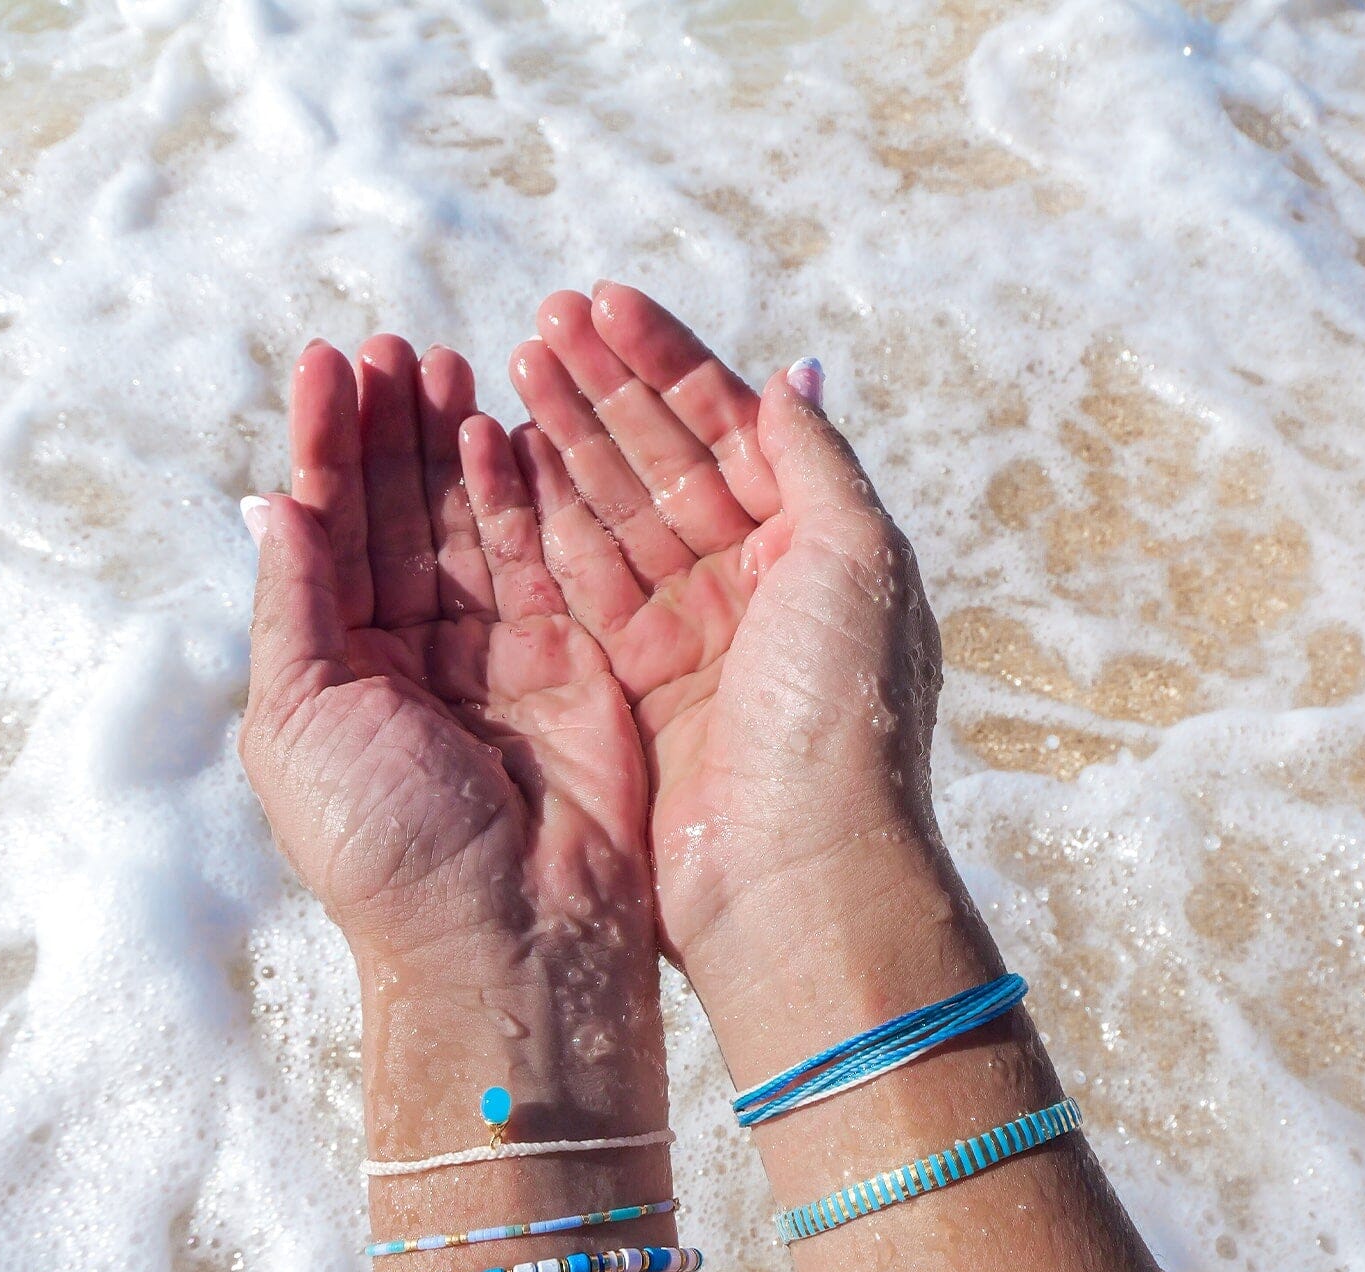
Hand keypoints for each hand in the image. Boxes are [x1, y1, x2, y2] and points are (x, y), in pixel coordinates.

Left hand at [239, 337, 660, 1151]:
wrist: (508, 932)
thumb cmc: (385, 839)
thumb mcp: (298, 720)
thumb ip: (293, 606)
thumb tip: (270, 504)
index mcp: (333, 674)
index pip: (325, 534)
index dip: (325, 448)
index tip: (327, 364)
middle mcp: (409, 656)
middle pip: (397, 515)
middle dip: (390, 431)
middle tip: (394, 347)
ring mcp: (492, 653)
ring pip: (465, 522)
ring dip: (448, 442)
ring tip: (442, 363)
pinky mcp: (568, 657)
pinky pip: (538, 556)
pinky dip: (516, 491)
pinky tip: (496, 429)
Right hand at [508, 285, 948, 987]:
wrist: (796, 875)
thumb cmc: (841, 714)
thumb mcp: (859, 565)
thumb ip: (817, 464)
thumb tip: (793, 377)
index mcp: (811, 548)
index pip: (729, 429)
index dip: (668, 363)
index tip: (602, 303)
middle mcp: (747, 586)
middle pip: (663, 462)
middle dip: (605, 390)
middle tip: (539, 324)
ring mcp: (685, 638)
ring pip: (613, 516)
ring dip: (566, 441)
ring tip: (510, 370)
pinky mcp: (630, 687)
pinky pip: (579, 586)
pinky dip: (544, 524)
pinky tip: (505, 462)